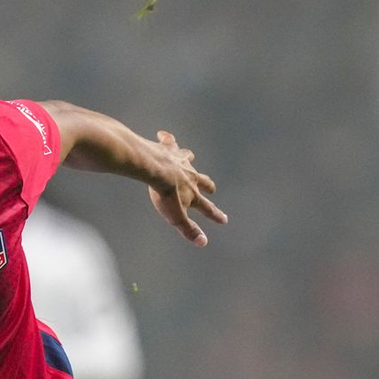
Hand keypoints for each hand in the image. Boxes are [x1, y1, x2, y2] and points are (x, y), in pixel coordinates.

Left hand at [147, 130, 227, 245]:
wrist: (155, 170)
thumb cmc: (165, 195)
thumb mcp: (176, 217)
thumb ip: (189, 230)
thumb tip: (204, 243)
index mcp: (193, 193)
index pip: (207, 208)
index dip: (215, 215)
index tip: (224, 219)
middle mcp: (191, 176)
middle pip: (203, 181)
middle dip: (208, 185)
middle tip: (212, 188)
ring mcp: (180, 161)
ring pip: (189, 159)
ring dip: (190, 160)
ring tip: (190, 157)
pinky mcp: (168, 150)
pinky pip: (169, 142)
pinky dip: (167, 140)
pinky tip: (162, 136)